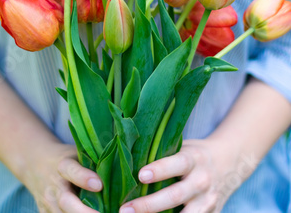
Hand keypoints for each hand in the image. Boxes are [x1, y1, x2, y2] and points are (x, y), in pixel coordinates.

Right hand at [22, 141, 102, 211]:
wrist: (36, 163)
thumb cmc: (66, 157)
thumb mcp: (76, 152)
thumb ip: (93, 160)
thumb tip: (121, 164)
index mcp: (63, 165)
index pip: (72, 171)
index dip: (84, 178)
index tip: (99, 185)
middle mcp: (54, 185)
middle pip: (66, 202)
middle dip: (84, 212)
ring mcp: (48, 202)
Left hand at [119, 138, 249, 212]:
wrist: (229, 164)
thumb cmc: (195, 154)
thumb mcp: (184, 147)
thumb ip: (164, 153)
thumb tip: (129, 156)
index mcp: (194, 159)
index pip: (177, 164)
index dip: (159, 170)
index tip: (140, 175)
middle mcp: (202, 181)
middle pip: (175, 195)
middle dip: (148, 205)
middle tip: (125, 209)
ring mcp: (207, 202)